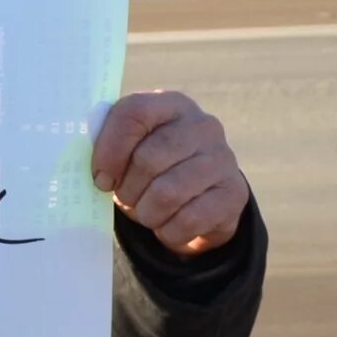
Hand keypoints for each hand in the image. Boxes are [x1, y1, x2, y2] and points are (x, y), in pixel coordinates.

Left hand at [93, 91, 249, 257]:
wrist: (195, 202)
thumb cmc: (150, 172)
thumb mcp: (128, 152)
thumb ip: (109, 148)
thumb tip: (101, 175)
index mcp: (171, 104)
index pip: (134, 113)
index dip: (110, 149)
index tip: (101, 177)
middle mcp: (203, 125)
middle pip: (149, 158)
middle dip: (128, 189)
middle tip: (126, 199)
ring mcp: (224, 158)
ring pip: (167, 193)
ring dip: (147, 213)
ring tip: (147, 212)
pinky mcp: (234, 193)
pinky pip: (189, 220)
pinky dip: (168, 231)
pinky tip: (168, 225)